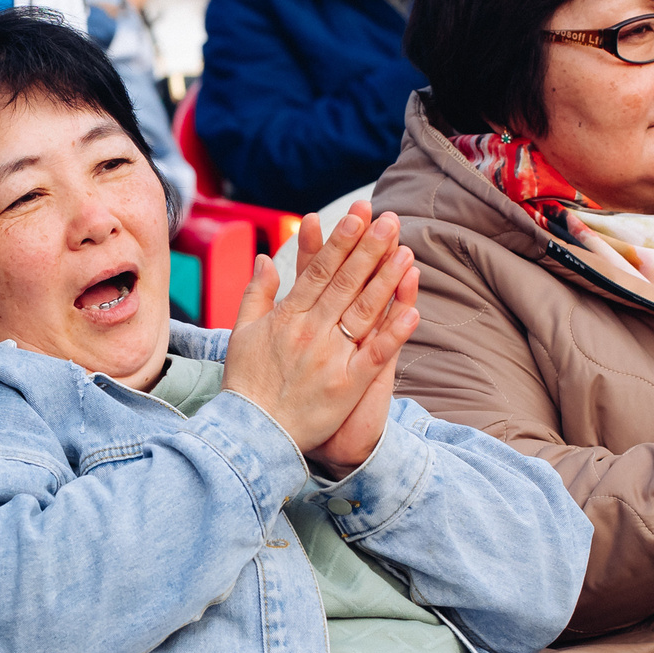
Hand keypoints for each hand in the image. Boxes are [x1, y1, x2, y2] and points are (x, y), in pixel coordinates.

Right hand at [222, 202, 419, 476]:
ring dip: (387, 280)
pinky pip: (375, 354)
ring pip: (364, 311)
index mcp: (287, 317)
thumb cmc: (246, 385)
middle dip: (369, 248)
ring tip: (407, 252)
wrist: (251, 436)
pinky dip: (393, 332)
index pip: (318, 270)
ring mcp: (331, 358)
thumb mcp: (241, 333)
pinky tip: (412, 310)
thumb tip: (264, 259)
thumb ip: (256, 294)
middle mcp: (310, 332)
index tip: (358, 216)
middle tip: (390, 219)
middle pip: (346, 283)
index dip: (340, 241)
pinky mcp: (347, 385)